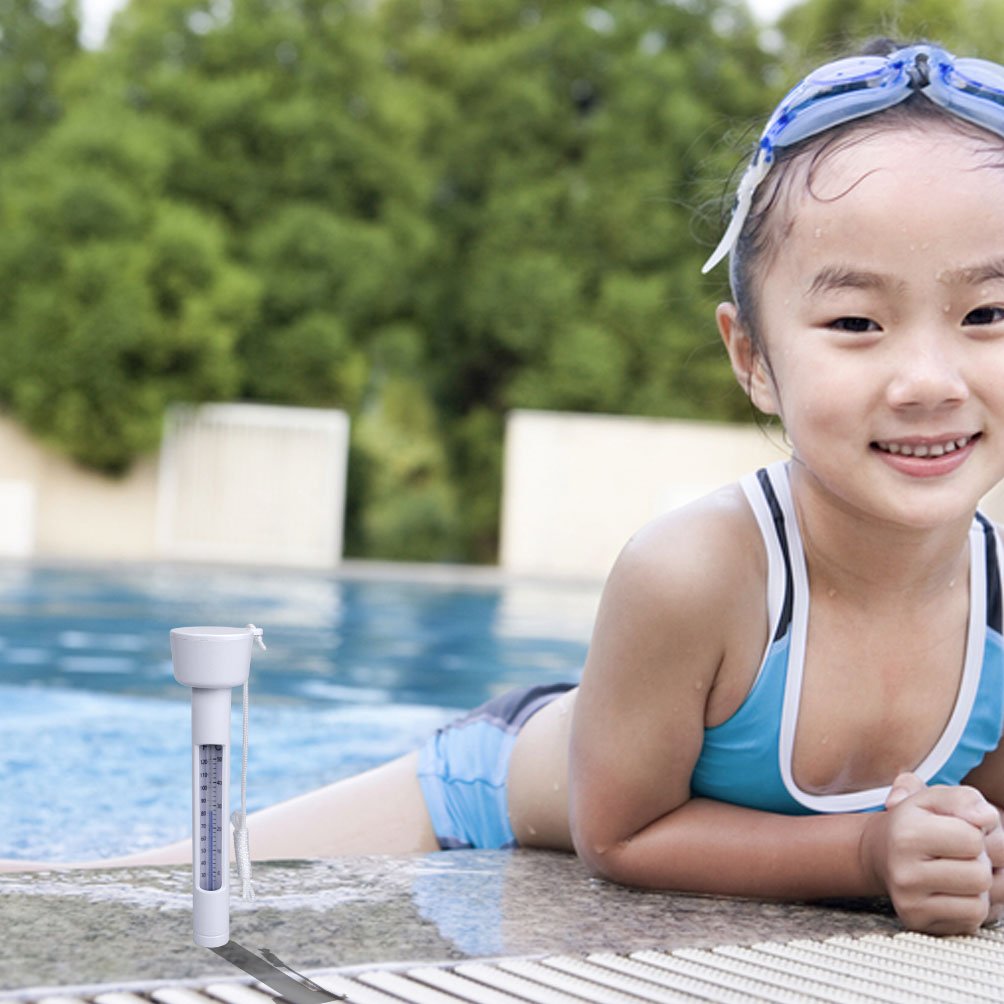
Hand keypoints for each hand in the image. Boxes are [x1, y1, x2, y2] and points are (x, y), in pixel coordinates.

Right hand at [860, 772, 1001, 934]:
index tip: (957, 830)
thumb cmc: (916, 822)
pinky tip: (953, 891)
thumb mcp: (933, 798)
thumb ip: (964, 798)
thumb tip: (986, 818)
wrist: (881, 852)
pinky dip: (969, 906)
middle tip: (959, 854)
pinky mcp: (916, 922)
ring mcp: (908, 900)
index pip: (973, 839)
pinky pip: (970, 921)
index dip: (974, 833)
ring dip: (977, 888)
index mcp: (906, 832)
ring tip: (958, 872)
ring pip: (979, 904)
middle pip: (980, 875)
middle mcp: (902, 870)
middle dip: (979, 862)